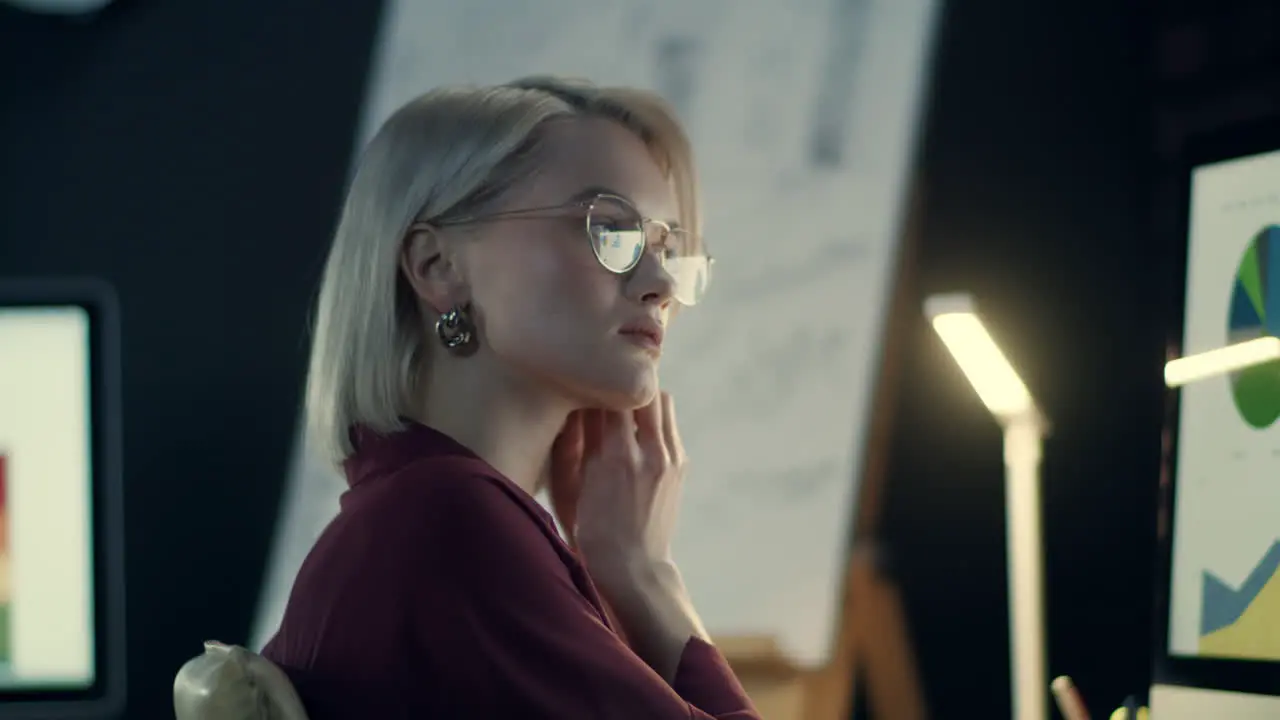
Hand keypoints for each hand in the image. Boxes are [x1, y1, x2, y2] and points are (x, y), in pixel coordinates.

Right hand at [550, 394, 708, 678]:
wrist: (633, 569)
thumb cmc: (590, 532)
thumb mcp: (570, 488)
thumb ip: (571, 443)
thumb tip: (570, 404)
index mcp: (617, 457)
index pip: (611, 396)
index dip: (596, 381)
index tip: (582, 375)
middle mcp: (649, 452)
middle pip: (644, 389)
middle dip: (623, 382)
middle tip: (604, 382)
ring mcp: (669, 458)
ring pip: (662, 402)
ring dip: (641, 398)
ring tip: (619, 403)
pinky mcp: (679, 465)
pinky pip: (668, 425)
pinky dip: (652, 419)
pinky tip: (633, 430)